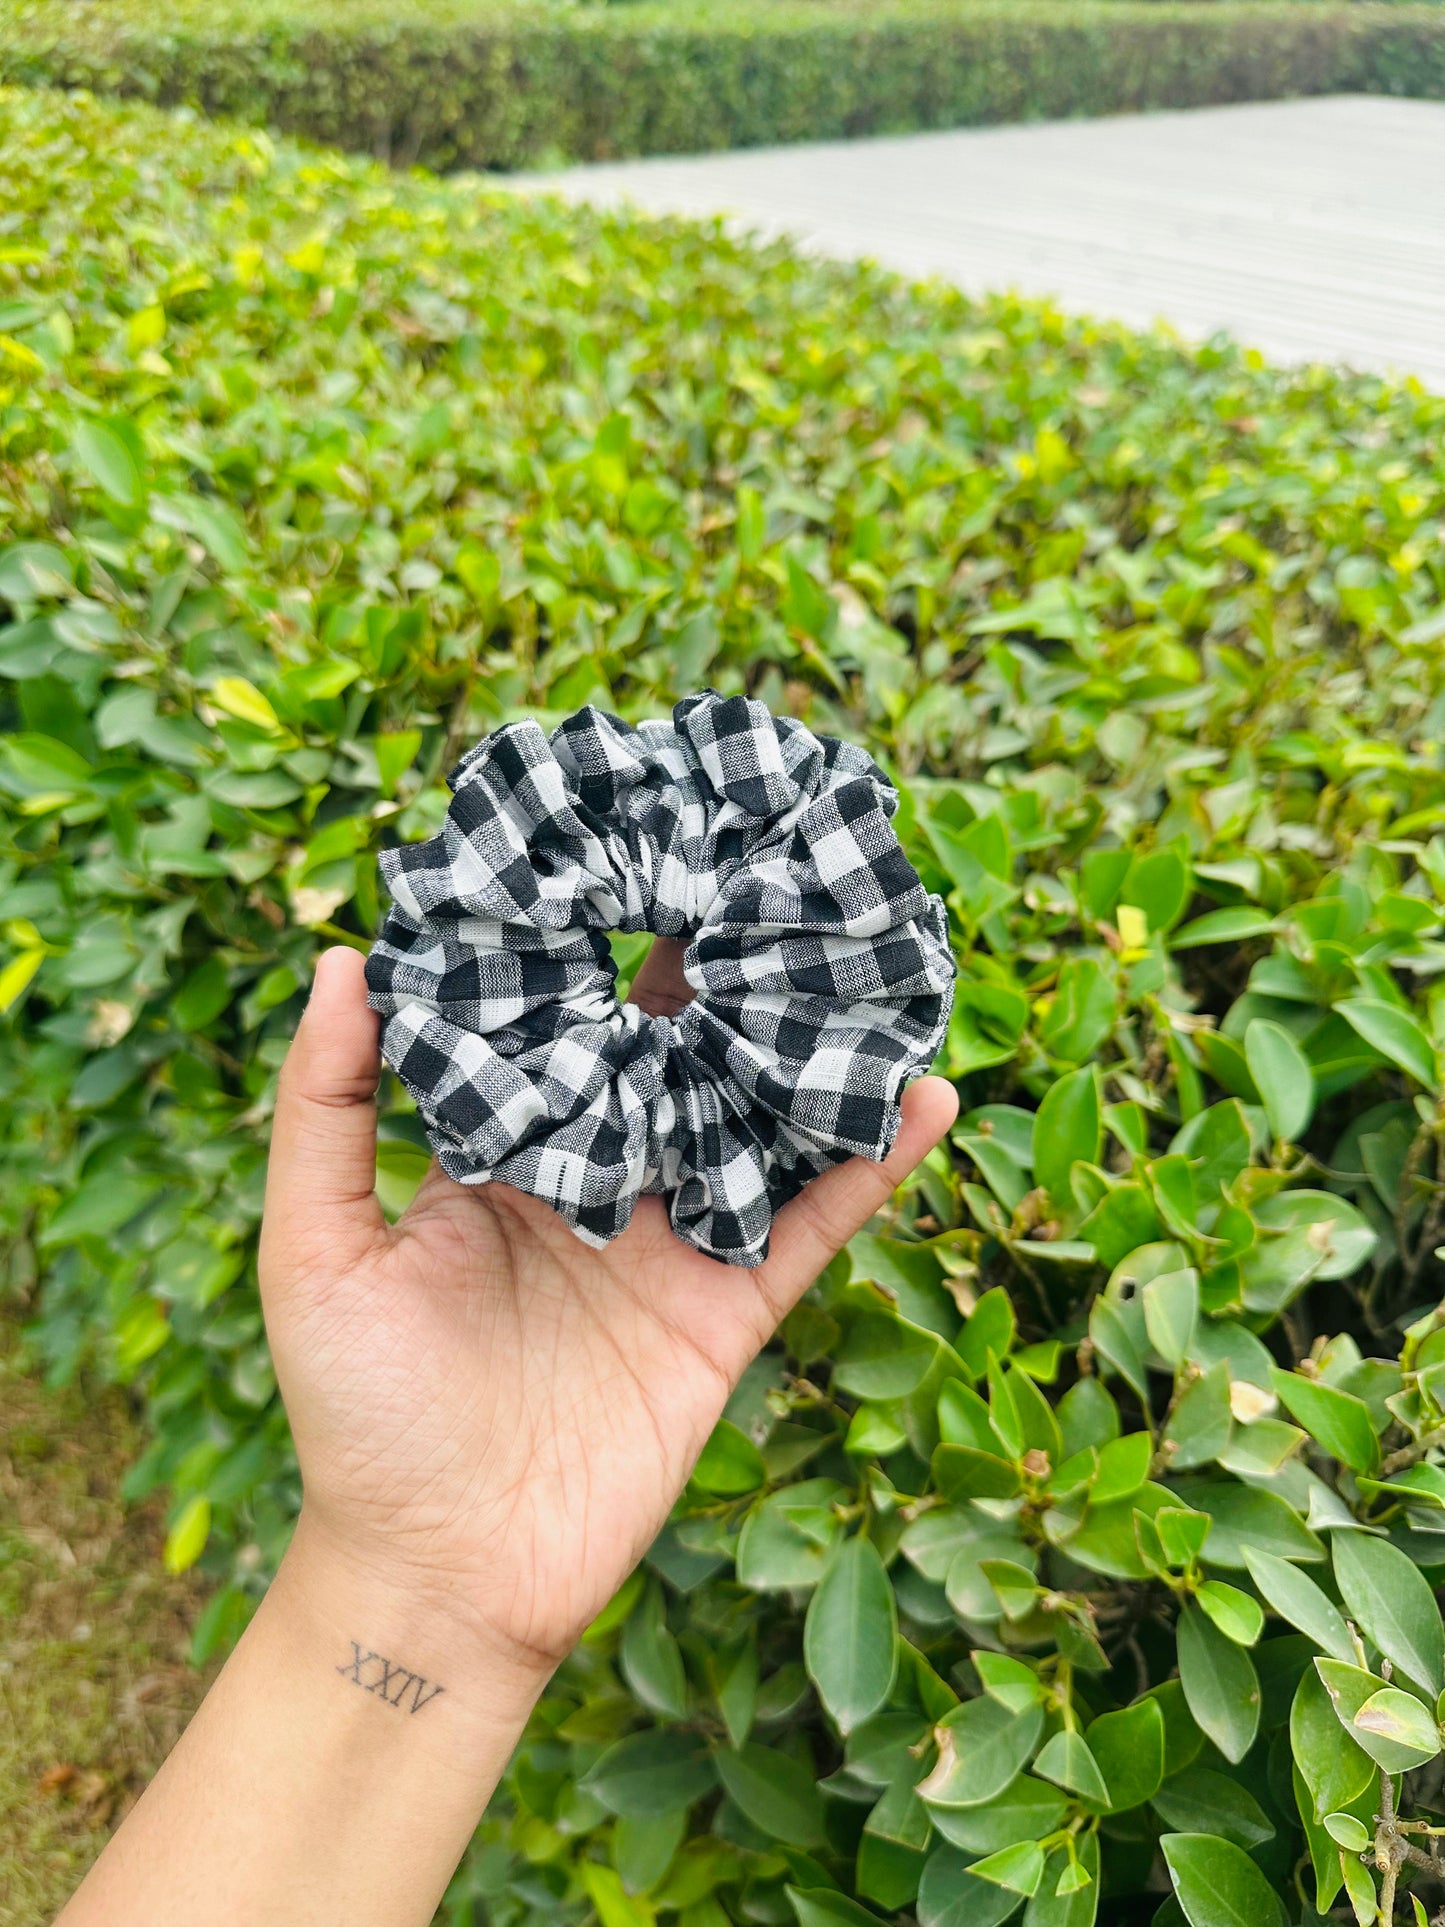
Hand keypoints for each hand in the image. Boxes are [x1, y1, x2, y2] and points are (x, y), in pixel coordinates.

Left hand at [259, 944, 956, 1682]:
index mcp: (503, 1154)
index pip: (559, 1024)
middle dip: (717, 975)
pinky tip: (922, 1097)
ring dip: (806, 1052)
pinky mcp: (726, 1314)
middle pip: (672, 1058)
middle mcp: (595, 1183)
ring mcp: (668, 1245)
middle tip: (768, 873)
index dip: (590, 945)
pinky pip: (808, 1226)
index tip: (625, 848)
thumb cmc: (358, 1413)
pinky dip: (868, 1167)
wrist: (438, 1575)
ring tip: (865, 958)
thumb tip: (341, 959)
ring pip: (753, 1125)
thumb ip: (326, 1109)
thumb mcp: (314, 1249)